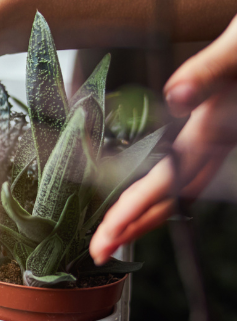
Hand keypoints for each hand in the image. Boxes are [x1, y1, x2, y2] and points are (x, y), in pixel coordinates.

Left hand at [91, 14, 236, 263]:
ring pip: (181, 189)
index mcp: (215, 129)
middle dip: (133, 227)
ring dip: (146, 213)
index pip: (167, 182)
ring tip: (115, 234)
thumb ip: (210, 69)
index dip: (134, 211)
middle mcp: (218, 141)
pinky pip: (188, 171)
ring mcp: (221, 139)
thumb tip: (178, 96)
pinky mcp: (219, 130)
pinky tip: (147, 196)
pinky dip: (162, 191)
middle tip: (98, 251)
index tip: (107, 236)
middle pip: (172, 198)